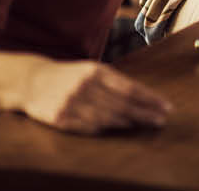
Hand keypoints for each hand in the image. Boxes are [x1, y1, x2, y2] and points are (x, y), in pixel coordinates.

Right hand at [20, 57, 170, 133]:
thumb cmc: (69, 75)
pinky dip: (105, 128)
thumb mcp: (91, 70)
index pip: (130, 88)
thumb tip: (140, 94)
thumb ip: (112, 81)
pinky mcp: (61, 118)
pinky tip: (119, 128)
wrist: (33, 81)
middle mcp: (87, 86)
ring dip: (128, 122)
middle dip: (144, 112)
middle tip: (161, 119)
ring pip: (107, 117)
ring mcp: (73, 103)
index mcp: (97, 71)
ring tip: (145, 124)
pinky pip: (88, 126)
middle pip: (122, 104)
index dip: (149, 98)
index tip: (165, 106)